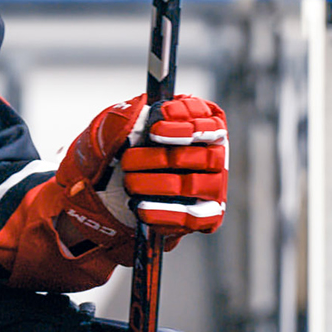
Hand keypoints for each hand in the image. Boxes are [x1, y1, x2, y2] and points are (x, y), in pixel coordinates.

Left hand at [60, 93, 227, 235]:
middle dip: (164, 158)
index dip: (184, 124)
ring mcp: (213, 186)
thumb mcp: (120, 126)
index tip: (154, 129)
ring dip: (159, 185)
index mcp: (202, 123)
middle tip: (128, 160)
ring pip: (195, 185)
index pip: (210, 121)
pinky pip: (193, 217)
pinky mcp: (206, 215)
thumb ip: (126, 116)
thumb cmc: (128, 148)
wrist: (116, 189)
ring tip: (130, 183)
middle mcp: (215, 154)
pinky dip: (165, 212)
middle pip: (206, 155)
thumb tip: (133, 114)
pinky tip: (141, 208)